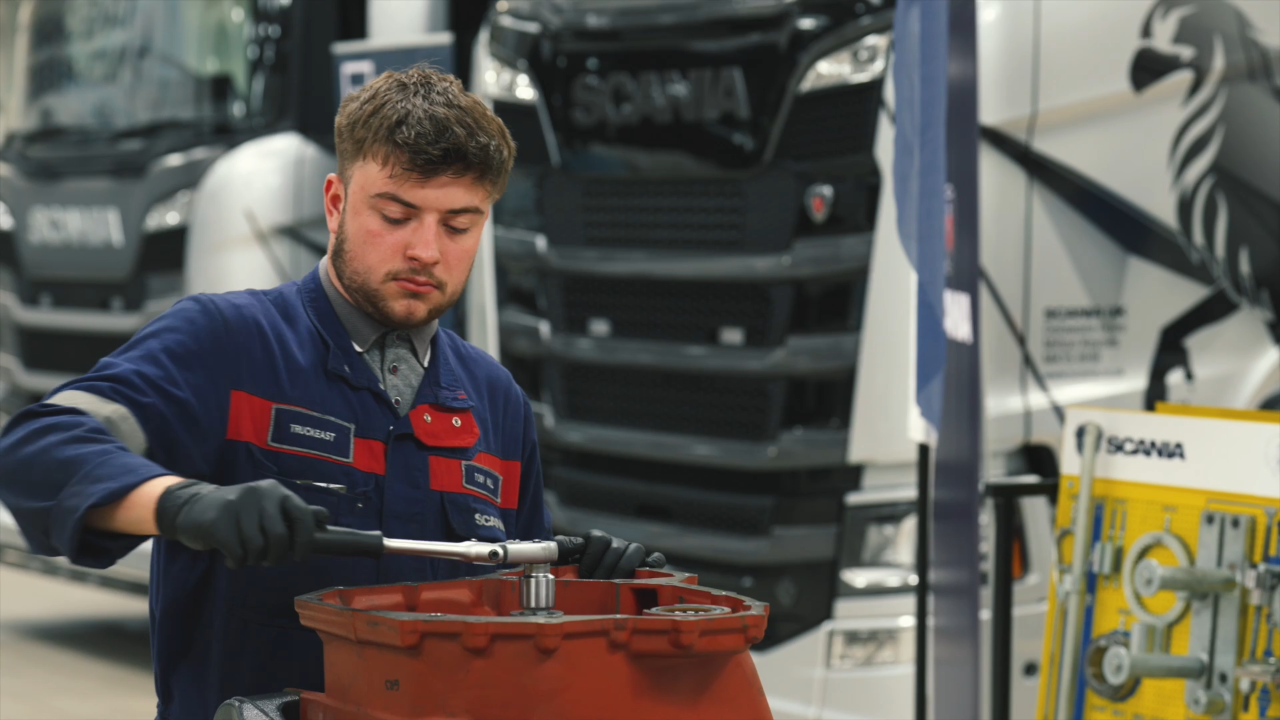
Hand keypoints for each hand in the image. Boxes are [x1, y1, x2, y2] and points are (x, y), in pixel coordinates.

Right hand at [155, 479, 329, 568]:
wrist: (193, 507)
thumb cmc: (240, 512)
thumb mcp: (268, 507)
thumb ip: (295, 513)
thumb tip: (325, 518)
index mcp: (276, 491)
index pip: (301, 515)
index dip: (304, 540)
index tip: (299, 556)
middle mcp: (260, 494)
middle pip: (279, 538)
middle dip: (275, 556)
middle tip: (267, 560)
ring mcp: (237, 506)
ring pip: (257, 549)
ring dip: (253, 560)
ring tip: (246, 554)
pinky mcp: (217, 522)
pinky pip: (238, 554)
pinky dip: (237, 562)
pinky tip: (232, 558)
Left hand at [554, 529, 665, 578]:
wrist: (587, 587)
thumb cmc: (575, 574)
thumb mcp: (564, 561)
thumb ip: (560, 549)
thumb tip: (570, 545)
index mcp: (597, 541)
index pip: (598, 538)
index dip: (590, 557)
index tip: (583, 574)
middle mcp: (616, 544)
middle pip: (615, 546)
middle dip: (604, 568)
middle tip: (597, 585)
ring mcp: (632, 553)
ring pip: (636, 549)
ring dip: (623, 568)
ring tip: (614, 585)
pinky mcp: (646, 566)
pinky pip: (656, 559)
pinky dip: (653, 565)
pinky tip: (643, 575)